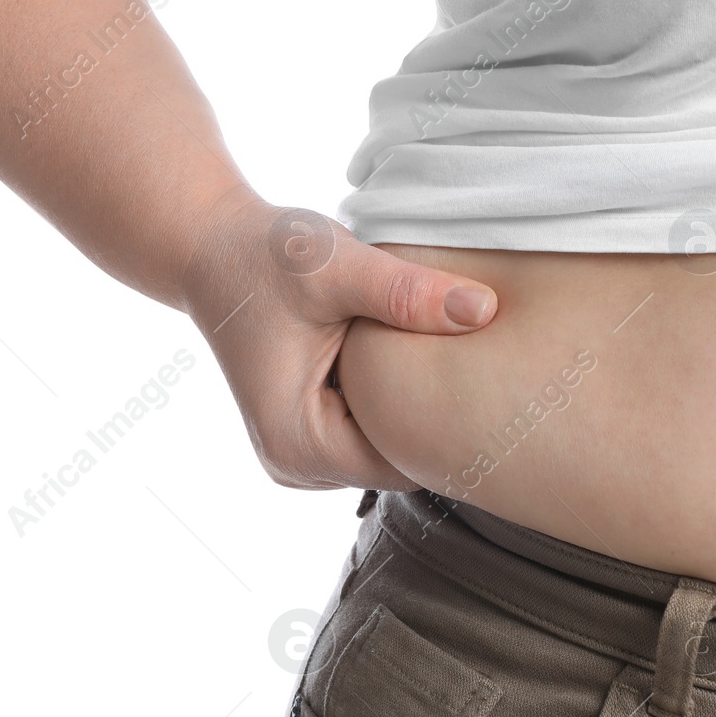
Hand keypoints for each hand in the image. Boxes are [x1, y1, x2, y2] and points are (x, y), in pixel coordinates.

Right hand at [180, 195, 496, 490]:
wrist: (216, 251)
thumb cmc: (269, 256)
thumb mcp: (338, 268)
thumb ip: (408, 294)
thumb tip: (485, 310)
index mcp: (298, 442)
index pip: (406, 465)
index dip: (453, 431)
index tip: (499, 387)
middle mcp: (294, 465)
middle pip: (399, 466)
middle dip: (437, 423)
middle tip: (490, 369)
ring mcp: (299, 458)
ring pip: (388, 454)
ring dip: (416, 414)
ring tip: (454, 363)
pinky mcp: (309, 440)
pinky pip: (371, 437)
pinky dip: (395, 407)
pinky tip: (417, 366)